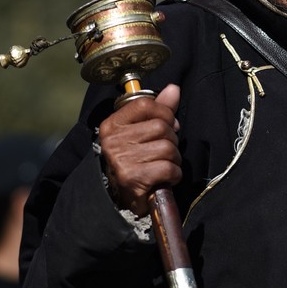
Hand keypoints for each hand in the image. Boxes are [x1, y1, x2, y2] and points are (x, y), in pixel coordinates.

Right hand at [98, 84, 181, 215]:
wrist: (122, 198)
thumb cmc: (135, 162)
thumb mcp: (141, 132)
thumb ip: (158, 110)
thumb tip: (174, 89)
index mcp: (112, 125)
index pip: (145, 104)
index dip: (165, 114)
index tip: (168, 126)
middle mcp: (113, 140)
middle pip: (161, 127)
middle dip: (171, 141)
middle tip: (164, 152)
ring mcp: (122, 159)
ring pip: (168, 148)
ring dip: (174, 160)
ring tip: (164, 166)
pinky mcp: (133, 177)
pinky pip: (169, 168)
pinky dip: (174, 174)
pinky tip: (165, 178)